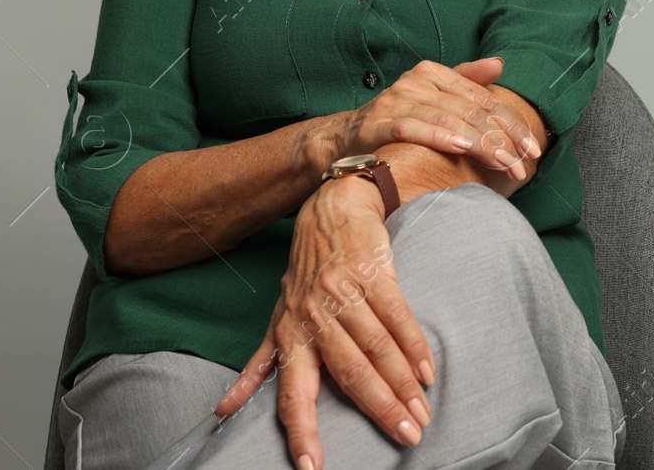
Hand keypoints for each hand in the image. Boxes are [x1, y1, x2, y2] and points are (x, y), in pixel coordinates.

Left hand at [214, 175, 431, 469]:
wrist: (332, 209)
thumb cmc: (306, 272)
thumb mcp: (277, 319)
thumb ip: (259, 367)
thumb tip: (224, 412)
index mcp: (290, 336)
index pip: (293, 394)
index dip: (302, 431)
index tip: (313, 467)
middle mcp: (314, 318)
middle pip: (351, 374)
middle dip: (381, 410)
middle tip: (408, 437)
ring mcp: (344, 294)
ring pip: (378, 349)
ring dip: (405, 385)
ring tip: (423, 413)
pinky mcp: (373, 274)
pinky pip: (398, 317)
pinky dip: (415, 347)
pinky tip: (428, 372)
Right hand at [317, 58, 541, 181]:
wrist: (346, 140)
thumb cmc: (399, 121)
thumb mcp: (434, 100)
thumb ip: (467, 82)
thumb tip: (500, 64)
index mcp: (435, 73)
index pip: (484, 98)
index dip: (512, 123)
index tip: (532, 149)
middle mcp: (417, 81)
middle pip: (471, 110)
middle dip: (502, 139)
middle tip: (522, 165)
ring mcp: (397, 99)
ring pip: (449, 119)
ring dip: (480, 143)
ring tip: (503, 162)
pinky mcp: (379, 121)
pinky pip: (414, 127)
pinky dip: (440, 136)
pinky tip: (461, 148)